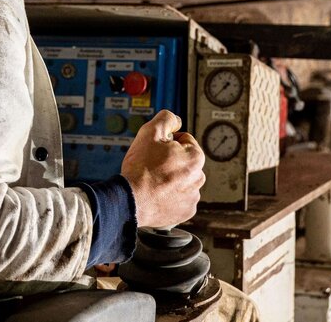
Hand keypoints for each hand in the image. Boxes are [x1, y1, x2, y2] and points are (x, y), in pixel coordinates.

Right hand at [120, 110, 205, 227]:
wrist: (130, 201)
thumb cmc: (140, 168)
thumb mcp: (150, 132)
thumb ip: (166, 119)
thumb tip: (176, 119)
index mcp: (196, 157)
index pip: (184, 140)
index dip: (167, 142)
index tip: (155, 150)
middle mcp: (199, 178)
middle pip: (183, 161)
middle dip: (170, 161)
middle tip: (152, 166)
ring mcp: (193, 197)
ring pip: (181, 180)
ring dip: (170, 179)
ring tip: (153, 181)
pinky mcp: (186, 212)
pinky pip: (179, 199)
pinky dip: (170, 196)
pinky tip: (157, 194)